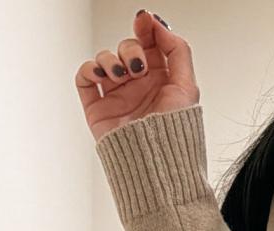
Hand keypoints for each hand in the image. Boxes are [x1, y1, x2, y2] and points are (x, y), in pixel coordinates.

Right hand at [74, 9, 198, 140]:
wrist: (154, 166)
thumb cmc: (175, 136)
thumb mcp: (188, 87)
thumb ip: (178, 50)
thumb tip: (158, 24)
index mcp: (161, 80)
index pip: (150, 44)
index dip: (146, 28)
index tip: (143, 22)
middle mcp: (138, 86)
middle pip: (127, 47)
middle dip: (131, 49)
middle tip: (138, 66)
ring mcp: (117, 95)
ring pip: (105, 58)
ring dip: (111, 58)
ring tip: (122, 76)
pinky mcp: (98, 106)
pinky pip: (85, 76)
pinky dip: (89, 68)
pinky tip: (102, 75)